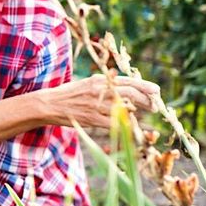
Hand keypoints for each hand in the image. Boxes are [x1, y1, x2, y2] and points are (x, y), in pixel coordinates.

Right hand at [41, 74, 161, 129]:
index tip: (156, 91)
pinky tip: (130, 125)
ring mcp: (96, 105)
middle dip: (146, 100)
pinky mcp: (92, 118)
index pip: (127, 81)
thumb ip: (105, 86)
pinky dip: (124, 124)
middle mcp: (100, 90)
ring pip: (125, 108)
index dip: (144, 86)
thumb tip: (126, 91)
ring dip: (137, 113)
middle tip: (155, 106)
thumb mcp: (87, 84)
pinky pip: (114, 123)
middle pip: (131, 93)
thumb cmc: (69, 94)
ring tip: (144, 115)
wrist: (49, 104)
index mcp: (99, 79)